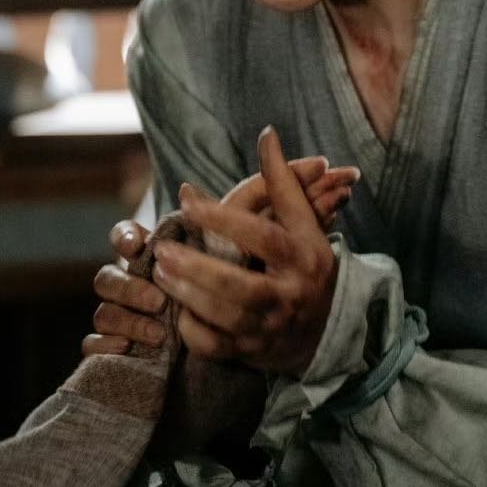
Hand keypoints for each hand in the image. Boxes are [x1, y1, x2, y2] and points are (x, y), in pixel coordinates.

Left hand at [79, 151, 358, 358]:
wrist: (326, 329)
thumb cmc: (308, 263)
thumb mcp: (305, 223)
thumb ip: (282, 181)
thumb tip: (266, 133)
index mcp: (302, 257)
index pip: (262, 237)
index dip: (225, 219)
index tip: (188, 202)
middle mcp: (288, 295)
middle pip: (240, 287)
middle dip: (198, 270)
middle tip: (163, 250)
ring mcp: (268, 328)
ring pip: (223, 318)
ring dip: (187, 295)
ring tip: (160, 270)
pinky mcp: (250, 352)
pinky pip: (215, 346)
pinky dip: (193, 330)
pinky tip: (177, 308)